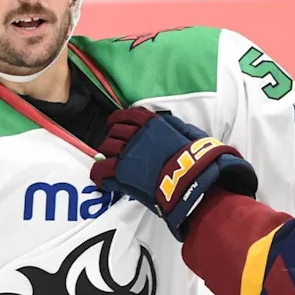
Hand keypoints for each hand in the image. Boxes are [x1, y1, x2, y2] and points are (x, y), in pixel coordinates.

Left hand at [91, 107, 257, 240]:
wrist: (191, 179)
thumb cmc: (196, 159)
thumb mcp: (190, 133)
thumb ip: (175, 126)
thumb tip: (167, 124)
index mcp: (152, 124)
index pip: (128, 115)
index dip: (118, 118)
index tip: (114, 123)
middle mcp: (136, 134)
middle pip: (114, 131)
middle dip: (112, 137)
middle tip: (114, 145)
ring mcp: (127, 152)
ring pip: (106, 147)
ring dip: (106, 153)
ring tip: (109, 160)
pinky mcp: (122, 172)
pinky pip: (101, 169)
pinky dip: (99, 173)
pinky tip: (102, 178)